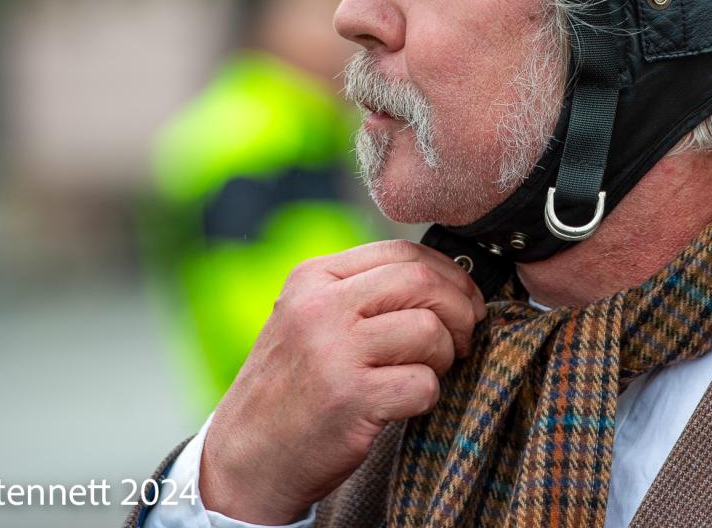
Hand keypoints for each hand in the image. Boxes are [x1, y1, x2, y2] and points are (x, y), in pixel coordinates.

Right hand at [199, 239, 486, 524]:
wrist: (246, 458)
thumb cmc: (293, 388)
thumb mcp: (311, 320)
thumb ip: (364, 293)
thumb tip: (448, 278)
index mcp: (313, 278)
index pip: (402, 252)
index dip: (449, 274)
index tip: (465, 298)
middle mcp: (321, 307)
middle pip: (422, 283)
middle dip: (460, 310)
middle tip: (464, 337)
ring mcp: (334, 352)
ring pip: (430, 331)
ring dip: (445, 357)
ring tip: (426, 373)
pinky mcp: (350, 399)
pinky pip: (423, 384)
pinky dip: (427, 397)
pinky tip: (402, 405)